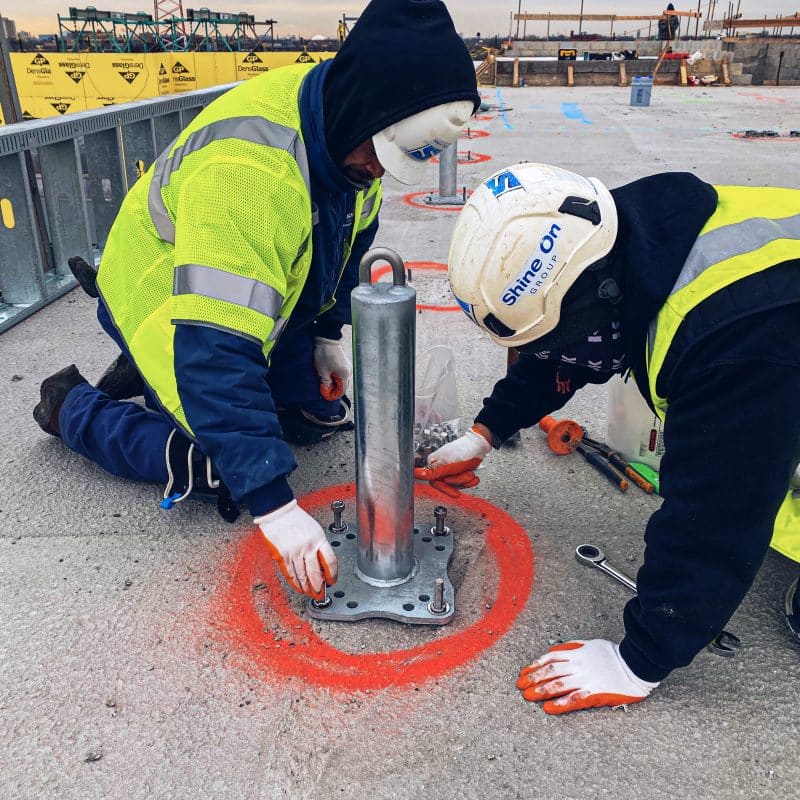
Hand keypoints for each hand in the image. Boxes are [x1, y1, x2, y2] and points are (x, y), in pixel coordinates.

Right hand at [256, 500, 337, 599]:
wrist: (278, 512)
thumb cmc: (296, 519)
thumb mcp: (314, 529)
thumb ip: (319, 545)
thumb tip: (322, 564)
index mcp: (318, 539)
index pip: (330, 561)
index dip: (332, 574)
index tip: (332, 580)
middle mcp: (308, 547)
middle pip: (316, 572)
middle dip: (319, 586)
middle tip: (321, 592)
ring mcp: (295, 552)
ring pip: (303, 576)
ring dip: (307, 587)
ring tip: (310, 592)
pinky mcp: (283, 556)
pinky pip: (290, 574)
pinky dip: (295, 583)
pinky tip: (298, 587)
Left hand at [314, 337, 351, 400]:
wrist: (328, 341)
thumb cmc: (325, 355)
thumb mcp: (322, 370)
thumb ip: (326, 381)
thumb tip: (327, 389)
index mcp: (344, 374)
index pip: (343, 389)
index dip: (336, 394)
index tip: (328, 395)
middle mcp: (349, 371)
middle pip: (344, 385)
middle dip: (336, 388)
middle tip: (326, 388)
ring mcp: (348, 366)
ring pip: (344, 379)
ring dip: (337, 382)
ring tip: (327, 382)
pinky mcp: (346, 363)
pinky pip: (343, 374)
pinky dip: (338, 377)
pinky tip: (330, 375)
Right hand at [413, 426, 491, 497]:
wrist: (479, 446)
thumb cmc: (464, 452)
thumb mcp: (447, 466)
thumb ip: (431, 472)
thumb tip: (416, 473)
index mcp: (434, 464)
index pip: (435, 483)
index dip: (446, 488)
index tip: (455, 493)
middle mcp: (440, 466)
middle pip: (447, 484)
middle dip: (459, 481)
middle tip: (466, 474)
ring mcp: (450, 469)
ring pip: (456, 484)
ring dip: (466, 480)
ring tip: (470, 472)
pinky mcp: (458, 470)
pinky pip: (463, 482)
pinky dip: (470, 480)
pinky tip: (473, 474)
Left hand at [516, 639, 658, 714]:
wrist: (637, 663)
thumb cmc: (615, 654)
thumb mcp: (591, 644)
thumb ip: (573, 647)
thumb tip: (556, 650)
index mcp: (577, 654)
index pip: (550, 658)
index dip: (535, 665)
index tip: (523, 672)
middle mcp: (578, 665)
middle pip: (550, 671)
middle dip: (533, 678)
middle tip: (519, 685)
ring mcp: (586, 679)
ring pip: (558, 684)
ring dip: (541, 691)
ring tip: (528, 696)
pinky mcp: (595, 692)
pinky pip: (574, 699)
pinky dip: (560, 704)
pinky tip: (548, 708)